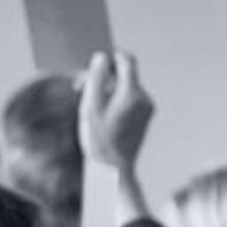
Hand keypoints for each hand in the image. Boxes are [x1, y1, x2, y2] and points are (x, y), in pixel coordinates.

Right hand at [77, 50, 153, 172]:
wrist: (113, 169)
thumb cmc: (99, 138)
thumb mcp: (91, 105)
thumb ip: (96, 77)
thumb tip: (102, 57)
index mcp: (132, 93)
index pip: (127, 60)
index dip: (111, 57)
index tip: (95, 64)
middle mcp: (144, 98)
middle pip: (124, 74)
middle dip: (103, 76)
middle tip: (80, 87)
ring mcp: (146, 108)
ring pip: (125, 87)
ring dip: (106, 89)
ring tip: (88, 103)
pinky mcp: (144, 117)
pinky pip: (129, 99)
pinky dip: (114, 100)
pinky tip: (100, 113)